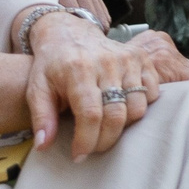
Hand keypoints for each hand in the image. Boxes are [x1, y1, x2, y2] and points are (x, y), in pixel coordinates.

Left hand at [24, 12, 188, 159]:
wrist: (70, 33)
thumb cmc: (52, 65)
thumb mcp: (37, 88)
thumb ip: (41, 118)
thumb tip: (43, 146)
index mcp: (79, 70)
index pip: (90, 114)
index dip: (87, 140)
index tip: (79, 155)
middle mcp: (107, 63)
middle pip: (117, 115)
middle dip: (105, 140)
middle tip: (93, 148)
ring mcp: (128, 59)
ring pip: (138, 107)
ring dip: (124, 126)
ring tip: (106, 127)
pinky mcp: (142, 58)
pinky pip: (152, 93)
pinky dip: (141, 107)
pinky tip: (123, 108)